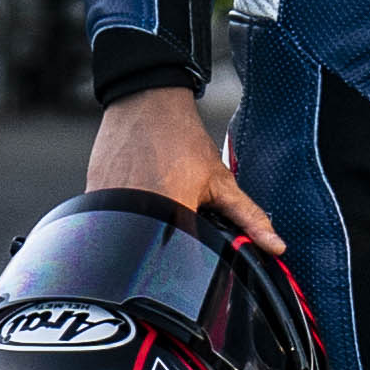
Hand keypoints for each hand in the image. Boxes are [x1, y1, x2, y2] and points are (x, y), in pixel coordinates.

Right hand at [86, 88, 272, 250]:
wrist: (145, 105)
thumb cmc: (182, 141)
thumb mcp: (221, 181)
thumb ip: (248, 218)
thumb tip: (276, 246)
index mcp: (170, 211)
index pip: (180, 261)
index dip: (189, 265)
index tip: (194, 254)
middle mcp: (136, 212)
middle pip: (151, 253)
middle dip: (167, 249)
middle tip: (174, 224)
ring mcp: (109, 207)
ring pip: (128, 241)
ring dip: (144, 235)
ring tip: (155, 205)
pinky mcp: (92, 201)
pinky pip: (110, 226)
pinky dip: (124, 223)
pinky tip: (137, 202)